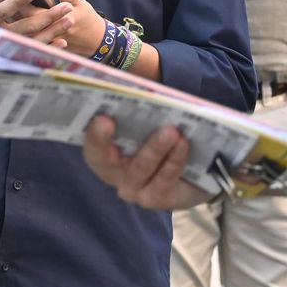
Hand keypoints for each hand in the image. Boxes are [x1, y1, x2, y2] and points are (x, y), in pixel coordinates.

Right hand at [0, 0, 74, 47]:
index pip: (1, 12)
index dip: (17, 1)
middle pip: (24, 29)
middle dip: (47, 17)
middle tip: (66, 7)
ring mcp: (1, 52)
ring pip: (31, 43)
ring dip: (52, 32)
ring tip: (69, 21)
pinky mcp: (6, 59)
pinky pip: (30, 54)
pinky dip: (46, 48)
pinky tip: (61, 41)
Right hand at [81, 116, 212, 209]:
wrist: (195, 174)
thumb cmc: (161, 138)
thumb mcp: (148, 122)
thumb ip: (136, 108)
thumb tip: (134, 87)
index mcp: (104, 154)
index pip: (91, 147)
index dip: (92, 134)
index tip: (100, 117)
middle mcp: (115, 175)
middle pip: (105, 161)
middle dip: (105, 140)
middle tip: (109, 120)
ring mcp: (136, 190)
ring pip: (140, 168)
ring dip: (154, 147)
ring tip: (169, 130)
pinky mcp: (160, 199)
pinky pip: (165, 178)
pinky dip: (175, 158)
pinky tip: (183, 143)